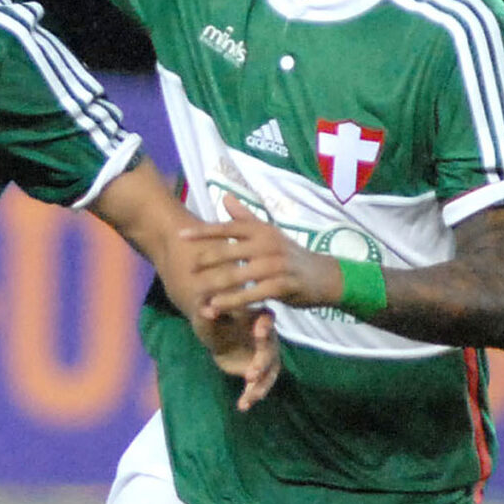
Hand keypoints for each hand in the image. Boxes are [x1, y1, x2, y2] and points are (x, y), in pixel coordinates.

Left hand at [183, 193, 339, 319]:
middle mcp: (267, 244)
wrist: (323, 275)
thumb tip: (225, 196)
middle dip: (205, 261)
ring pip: (238, 275)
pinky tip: (217, 307)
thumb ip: (244, 218)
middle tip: (184, 270)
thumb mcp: (268, 233)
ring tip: (195, 293)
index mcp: (261, 230)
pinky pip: (252, 294)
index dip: (203, 232)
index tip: (180, 236)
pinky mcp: (282, 285)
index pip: (227, 228)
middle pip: (229, 252)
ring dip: (215, 285)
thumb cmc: (288, 254)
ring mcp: (276, 265)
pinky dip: (233, 301)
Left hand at [202, 306, 279, 410]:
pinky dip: (251, 396)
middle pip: (270, 350)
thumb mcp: (207, 313)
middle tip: (251, 374)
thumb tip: (206, 310)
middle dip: (262, 362)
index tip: (259, 332)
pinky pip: (258, 385)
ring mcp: (266, 356)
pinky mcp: (258, 371)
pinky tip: (243, 406)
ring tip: (250, 398)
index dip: (265, 325)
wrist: (215, 332)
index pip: (266, 319)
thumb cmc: (214, 316)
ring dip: (261, 385)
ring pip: (269, 372)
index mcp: (257, 317)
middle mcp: (268, 337)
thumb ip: (207, 310)